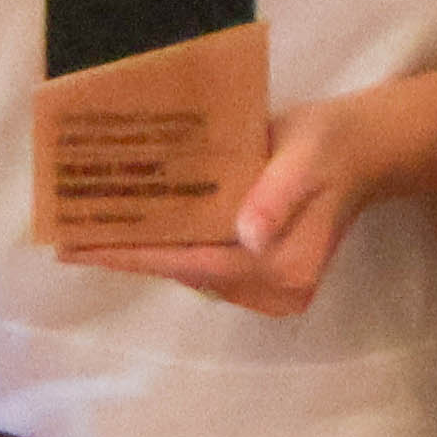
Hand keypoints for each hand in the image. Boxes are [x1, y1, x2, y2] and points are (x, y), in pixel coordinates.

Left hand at [64, 94, 373, 319]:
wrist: (362, 150)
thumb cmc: (330, 144)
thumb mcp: (307, 154)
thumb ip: (277, 194)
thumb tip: (247, 233)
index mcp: (285, 266)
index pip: (194, 263)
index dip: (132, 255)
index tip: (75, 249)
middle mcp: (277, 291)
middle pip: (188, 272)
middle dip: (132, 253)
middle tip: (73, 232)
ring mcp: (272, 292)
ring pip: (194, 272)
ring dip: (151, 251)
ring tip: (98, 227)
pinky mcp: (267, 282)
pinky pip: (207, 267)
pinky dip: (176, 248)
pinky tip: (145, 227)